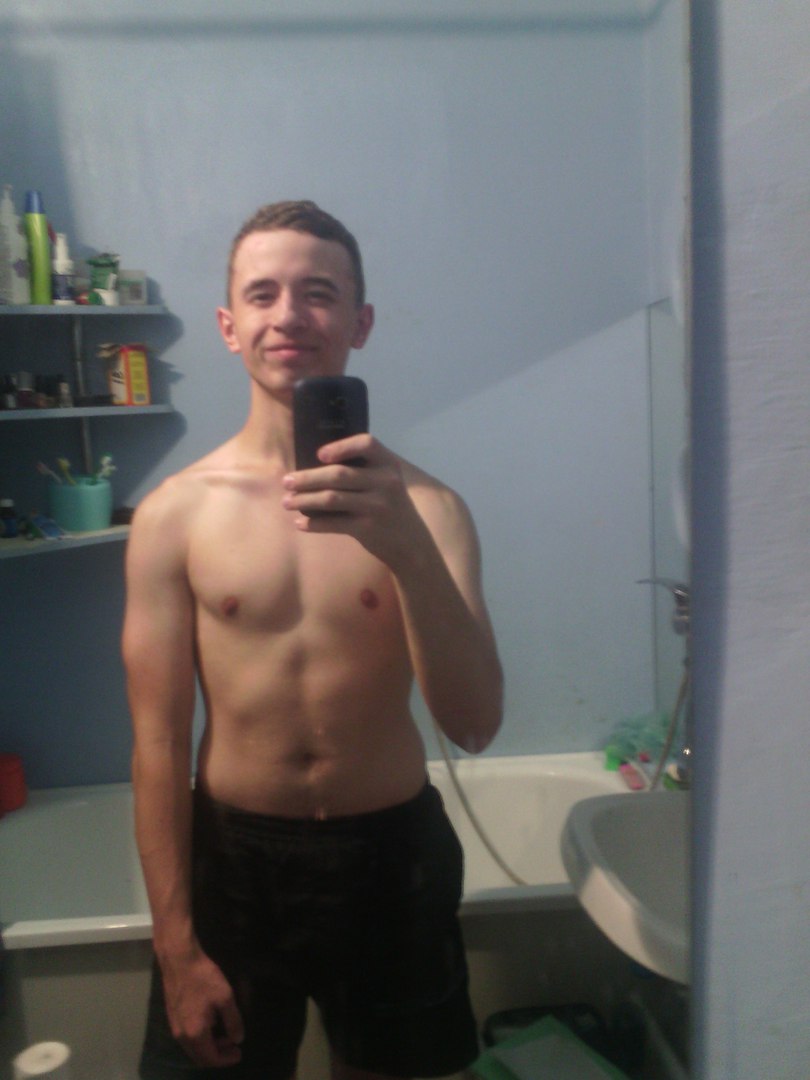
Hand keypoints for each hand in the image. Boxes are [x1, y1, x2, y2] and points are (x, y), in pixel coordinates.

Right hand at [161, 948, 243, 1067]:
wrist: (179, 960)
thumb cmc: (204, 978)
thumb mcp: (225, 997)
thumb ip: (233, 1021)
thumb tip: (238, 1039)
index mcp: (195, 1034)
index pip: (211, 1058)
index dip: (226, 1059)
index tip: (239, 1052)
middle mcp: (182, 1036)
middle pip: (200, 1058)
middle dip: (218, 1056)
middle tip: (233, 1046)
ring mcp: (174, 1027)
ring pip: (192, 1048)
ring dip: (209, 1047)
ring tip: (225, 1036)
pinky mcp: (172, 1017)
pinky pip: (187, 1038)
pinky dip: (200, 1039)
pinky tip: (211, 1025)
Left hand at [282, 434, 426, 566]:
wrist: (412, 544)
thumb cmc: (391, 508)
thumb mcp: (387, 482)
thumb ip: (364, 471)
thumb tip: (316, 466)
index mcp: (389, 464)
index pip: (366, 444)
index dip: (341, 446)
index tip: (319, 455)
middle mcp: (385, 482)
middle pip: (339, 474)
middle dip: (307, 478)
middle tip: (286, 481)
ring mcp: (377, 506)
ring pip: (332, 498)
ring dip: (304, 500)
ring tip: (286, 502)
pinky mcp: (368, 528)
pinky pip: (334, 523)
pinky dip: (314, 523)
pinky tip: (300, 524)